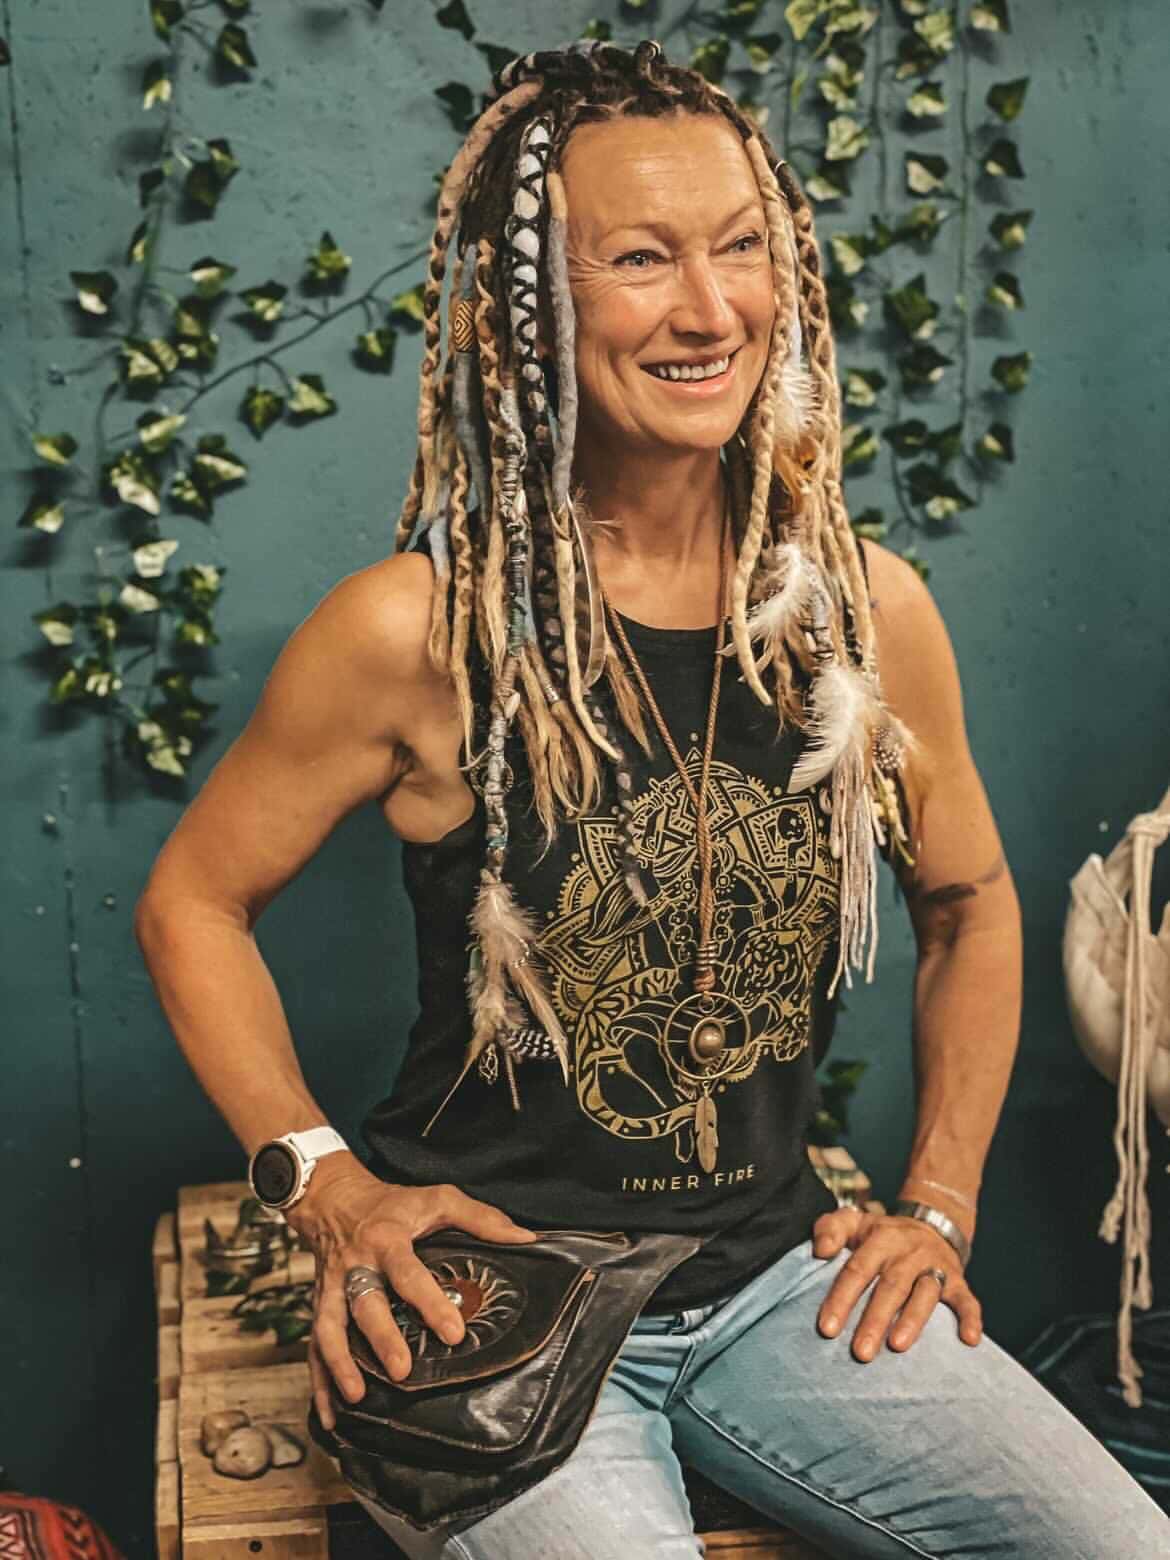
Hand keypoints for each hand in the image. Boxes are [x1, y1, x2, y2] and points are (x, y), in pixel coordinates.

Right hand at [284, 1154, 537, 1428]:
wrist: (334, 1198)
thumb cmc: (395, 1204)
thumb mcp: (438, 1198)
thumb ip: (480, 1218)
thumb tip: (524, 1239)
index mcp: (387, 1239)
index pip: (408, 1273)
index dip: (430, 1302)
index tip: (454, 1333)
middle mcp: (356, 1266)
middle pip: (365, 1305)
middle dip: (381, 1339)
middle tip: (402, 1371)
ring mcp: (332, 1289)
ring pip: (329, 1329)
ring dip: (340, 1364)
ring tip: (357, 1398)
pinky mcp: (320, 1306)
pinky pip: (312, 1346)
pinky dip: (318, 1382)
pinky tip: (330, 1416)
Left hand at [811, 1204, 982, 1361]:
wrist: (931, 1223)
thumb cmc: (881, 1234)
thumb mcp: (853, 1221)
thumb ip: (830, 1229)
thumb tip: (819, 1250)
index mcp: (879, 1239)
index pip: (857, 1269)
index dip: (841, 1299)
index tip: (827, 1329)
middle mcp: (908, 1252)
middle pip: (890, 1286)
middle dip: (874, 1320)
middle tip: (860, 1353)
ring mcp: (935, 1266)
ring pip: (925, 1293)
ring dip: (912, 1320)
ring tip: (897, 1346)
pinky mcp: (958, 1280)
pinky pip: (966, 1299)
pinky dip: (970, 1318)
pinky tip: (968, 1340)